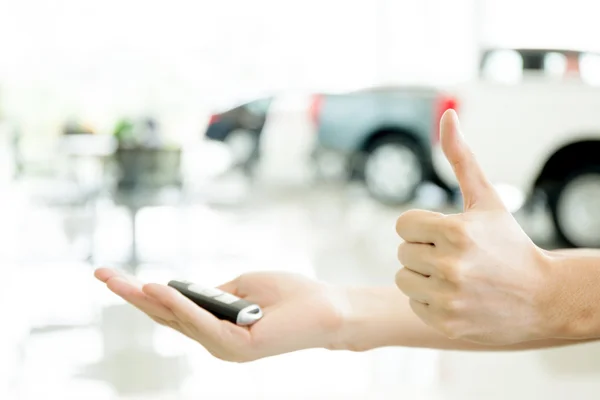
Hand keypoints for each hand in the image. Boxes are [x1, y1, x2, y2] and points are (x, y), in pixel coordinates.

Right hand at [94, 268, 343, 361]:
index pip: (171, 312)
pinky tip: (157, 289)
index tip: (115, 276)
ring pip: (176, 320)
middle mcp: (214, 342)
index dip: (142, 294)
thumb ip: (213, 293)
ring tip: (118, 280)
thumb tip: (185, 290)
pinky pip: (201, 322)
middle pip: (164, 318)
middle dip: (130, 296)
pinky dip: (178, 304)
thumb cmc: (290, 295)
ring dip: (146, 298)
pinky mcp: (236, 347)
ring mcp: (223, 347)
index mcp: (215, 328)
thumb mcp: (242, 287)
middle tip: (100, 275)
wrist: (326, 308)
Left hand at [394, 110, 551, 344]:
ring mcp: (448, 298)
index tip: (443, 233)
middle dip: (424, 250)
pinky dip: (429, 300)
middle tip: (456, 257)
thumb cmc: (510, 243)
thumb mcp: (487, 199)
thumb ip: (461, 158)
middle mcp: (449, 266)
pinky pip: (413, 304)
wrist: (543, 298)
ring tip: (455, 276)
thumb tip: (447, 114)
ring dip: (422, 276)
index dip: (421, 227)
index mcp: (455, 232)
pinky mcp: (446, 323)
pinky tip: (457, 297)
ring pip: (403, 278)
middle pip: (403, 251)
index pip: (403, 224)